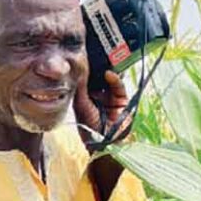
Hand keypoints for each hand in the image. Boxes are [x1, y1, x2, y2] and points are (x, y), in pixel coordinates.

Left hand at [74, 70, 131, 200]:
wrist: (106, 144)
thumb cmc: (90, 130)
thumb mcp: (81, 106)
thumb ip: (81, 90)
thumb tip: (79, 73)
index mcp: (85, 98)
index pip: (86, 79)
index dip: (85, 70)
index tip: (82, 57)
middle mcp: (98, 96)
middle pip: (98, 77)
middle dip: (96, 67)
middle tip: (93, 55)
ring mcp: (110, 98)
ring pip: (109, 79)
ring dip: (106, 70)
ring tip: (102, 60)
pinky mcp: (121, 100)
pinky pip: (119, 86)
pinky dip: (115, 79)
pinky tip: (109, 74)